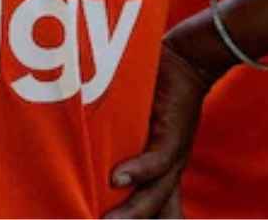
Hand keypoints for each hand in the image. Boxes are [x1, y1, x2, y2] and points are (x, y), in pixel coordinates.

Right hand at [104, 42, 215, 218]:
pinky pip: (157, 159)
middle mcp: (168, 171)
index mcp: (159, 174)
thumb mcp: (136, 127)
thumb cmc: (156, 93)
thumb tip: (79, 149)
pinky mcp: (173, 134)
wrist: (188, 64)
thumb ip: (115, 143)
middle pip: (154, 212)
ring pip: (155, 195)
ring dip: (130, 212)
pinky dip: (137, 171)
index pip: (155, 213)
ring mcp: (172, 156)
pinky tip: (117, 180)